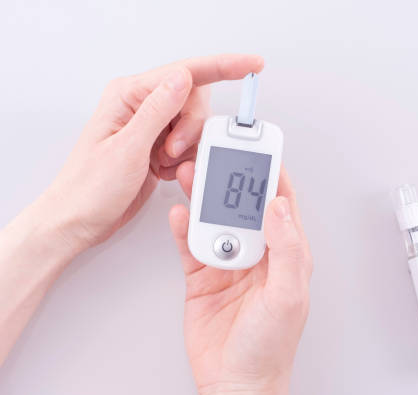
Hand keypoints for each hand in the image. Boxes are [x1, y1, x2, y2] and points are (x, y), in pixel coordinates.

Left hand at [43, 54, 263, 250]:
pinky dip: (184, 162)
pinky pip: (190, 146)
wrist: (80, 221)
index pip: (185, 73)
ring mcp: (151, 128)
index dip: (223, 67)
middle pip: (195, 100)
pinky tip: (164, 171)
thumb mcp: (127, 149)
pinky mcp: (158, 148)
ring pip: (195, 126)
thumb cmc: (90, 188)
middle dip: (194, 128)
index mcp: (129, 96)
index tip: (251, 66)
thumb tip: (183, 78)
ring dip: (188, 149)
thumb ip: (157, 110)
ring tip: (163, 164)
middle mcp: (141, 107)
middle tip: (173, 150)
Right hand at [169, 163, 312, 394]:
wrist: (235, 382)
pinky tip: (178, 212)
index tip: (260, 150)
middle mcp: (259, 253)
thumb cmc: (269, 346)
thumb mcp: (287, 295)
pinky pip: (190, 243)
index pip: (281, 204)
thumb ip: (285, 248)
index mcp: (286, 255)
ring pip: (215, 219)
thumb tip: (278, 206)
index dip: (272, 175)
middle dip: (230, 179)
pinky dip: (183, 226)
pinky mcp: (203, 275)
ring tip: (191, 174)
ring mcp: (229, 262)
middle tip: (216, 155)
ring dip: (203, 197)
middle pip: (242, 205)